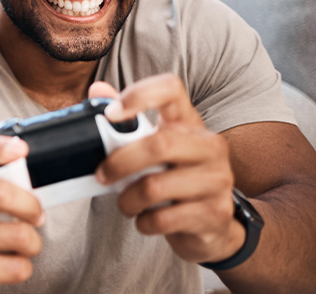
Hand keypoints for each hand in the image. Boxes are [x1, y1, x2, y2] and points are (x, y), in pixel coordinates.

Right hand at [0, 132, 42, 293]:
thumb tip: (26, 171)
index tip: (19, 149)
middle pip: (0, 193)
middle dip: (31, 206)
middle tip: (34, 214)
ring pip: (18, 234)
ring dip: (32, 241)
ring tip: (20, 242)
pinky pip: (17, 266)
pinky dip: (23, 266)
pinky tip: (9, 262)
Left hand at [91, 76, 244, 262]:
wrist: (212, 225)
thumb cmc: (176, 180)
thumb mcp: (156, 149)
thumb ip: (126, 122)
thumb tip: (98, 89)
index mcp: (190, 123)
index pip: (170, 89)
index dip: (139, 95)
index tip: (110, 114)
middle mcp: (209, 146)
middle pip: (158, 144)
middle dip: (120, 163)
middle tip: (102, 176)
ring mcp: (217, 180)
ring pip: (155, 186)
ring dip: (128, 200)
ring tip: (126, 203)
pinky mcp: (215, 213)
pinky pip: (163, 219)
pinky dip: (144, 222)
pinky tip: (147, 219)